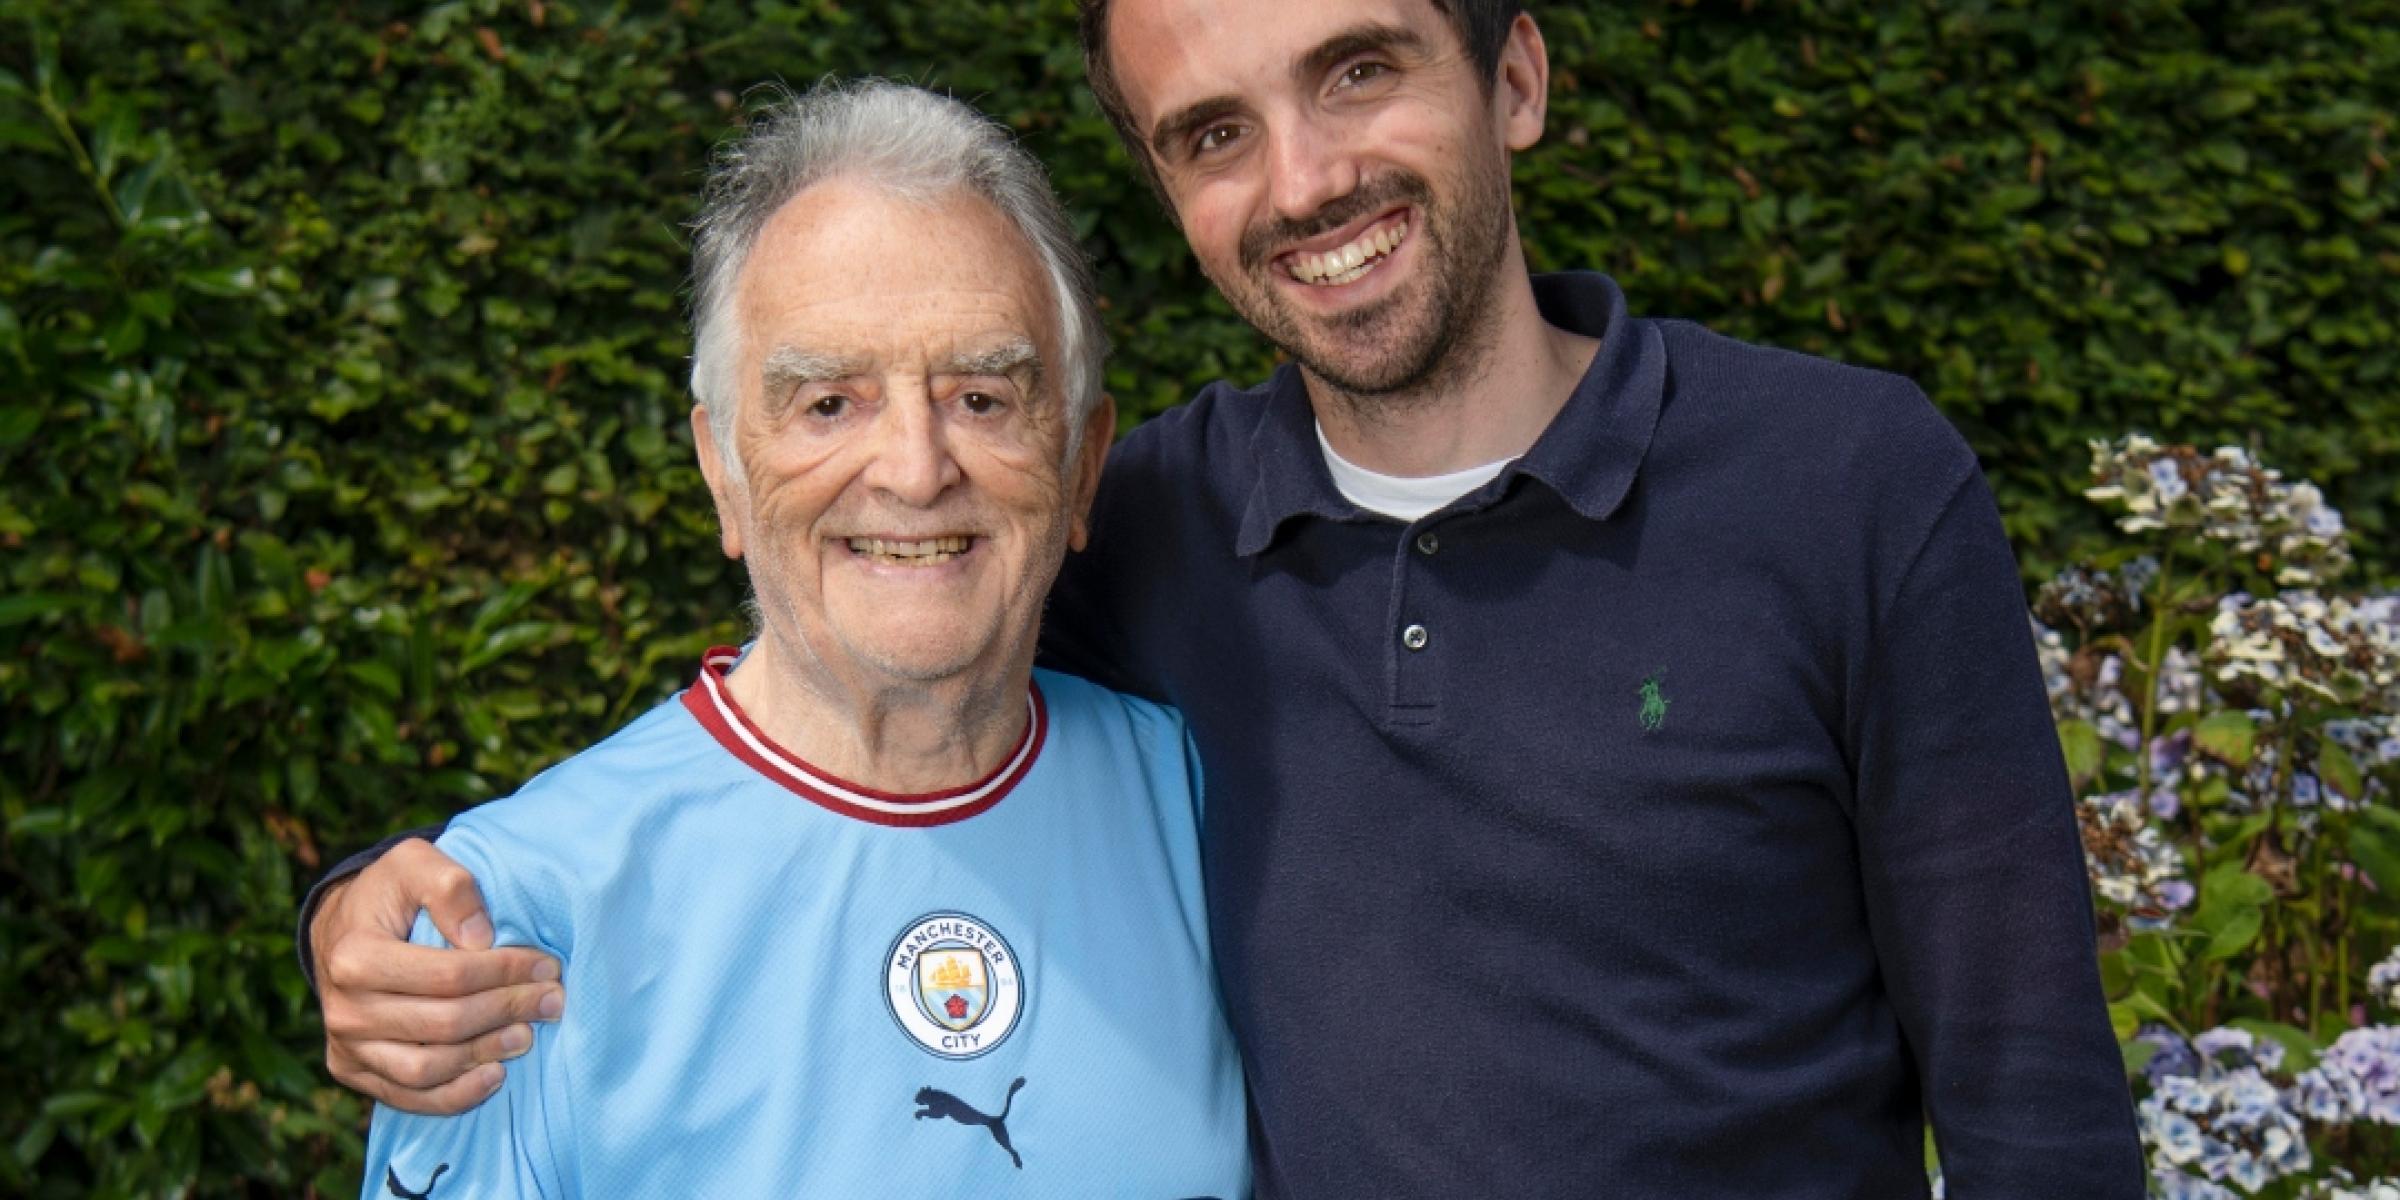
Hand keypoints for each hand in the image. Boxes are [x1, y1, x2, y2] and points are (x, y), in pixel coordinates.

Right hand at [316, 838, 563, 1113]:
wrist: (342, 930)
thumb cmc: (389, 893)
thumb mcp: (415, 863)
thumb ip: (449, 886)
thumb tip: (481, 938)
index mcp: (355, 956)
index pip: (448, 975)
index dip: (505, 972)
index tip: (547, 966)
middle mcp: (344, 1009)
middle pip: (443, 1023)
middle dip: (507, 1011)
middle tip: (552, 1000)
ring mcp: (346, 1045)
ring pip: (425, 1069)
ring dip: (485, 1055)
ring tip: (527, 1036)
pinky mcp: (353, 1070)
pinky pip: (407, 1097)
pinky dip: (454, 1095)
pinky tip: (494, 1076)